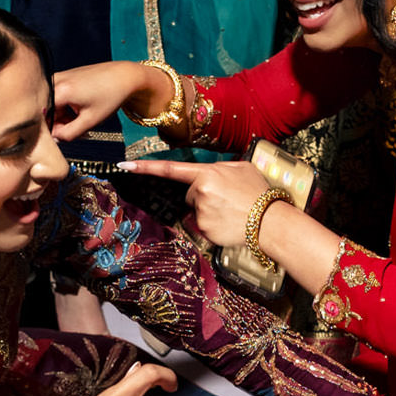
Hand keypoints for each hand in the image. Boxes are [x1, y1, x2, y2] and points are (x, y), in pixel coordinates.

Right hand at [50, 61, 158, 140]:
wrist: (123, 76)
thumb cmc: (110, 95)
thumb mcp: (90, 121)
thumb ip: (68, 134)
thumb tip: (54, 139)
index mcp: (60, 90)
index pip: (41, 118)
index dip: (50, 131)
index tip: (62, 137)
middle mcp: (55, 80)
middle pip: (44, 111)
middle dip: (57, 124)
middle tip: (75, 131)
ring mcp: (58, 77)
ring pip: (49, 105)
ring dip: (60, 117)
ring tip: (80, 121)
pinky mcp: (63, 77)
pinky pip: (55, 98)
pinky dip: (63, 108)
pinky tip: (78, 111)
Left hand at [118, 158, 274, 249]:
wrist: (270, 220)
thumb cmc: (259, 192)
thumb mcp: (242, 168)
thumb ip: (220, 167)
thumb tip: (209, 174)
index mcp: (206, 173)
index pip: (170, 169)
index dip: (145, 167)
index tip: (124, 165)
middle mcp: (199, 192)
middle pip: (189, 194)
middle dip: (202, 196)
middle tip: (227, 199)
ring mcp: (200, 213)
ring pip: (196, 211)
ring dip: (209, 211)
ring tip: (232, 211)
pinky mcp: (204, 230)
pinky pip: (203, 226)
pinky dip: (213, 225)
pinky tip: (229, 222)